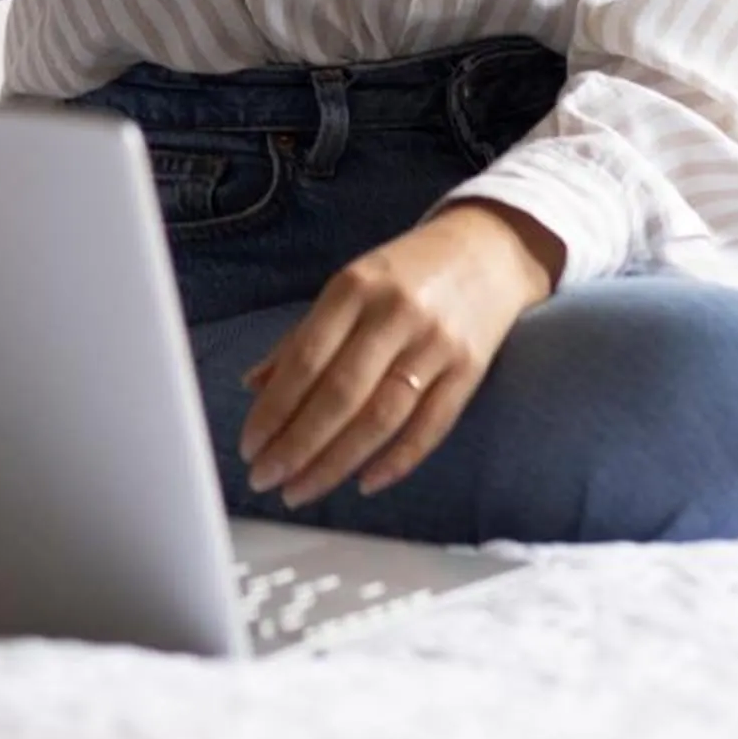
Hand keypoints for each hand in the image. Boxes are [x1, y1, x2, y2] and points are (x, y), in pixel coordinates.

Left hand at [236, 202, 562, 507]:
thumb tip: (254, 386)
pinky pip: (430, 427)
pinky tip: (363, 484)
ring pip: (381, 417)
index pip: (307, 359)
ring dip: (336, 463)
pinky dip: (396, 462)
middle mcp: (395, 314)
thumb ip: (304, 335)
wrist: (488, 248)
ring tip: (300, 491)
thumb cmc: (405, 272)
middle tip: (266, 479)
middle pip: (341, 394)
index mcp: (355, 287)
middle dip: (297, 445)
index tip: (249, 447)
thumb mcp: (350, 286)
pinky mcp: (470, 370)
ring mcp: (436, 344)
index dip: (274, 409)